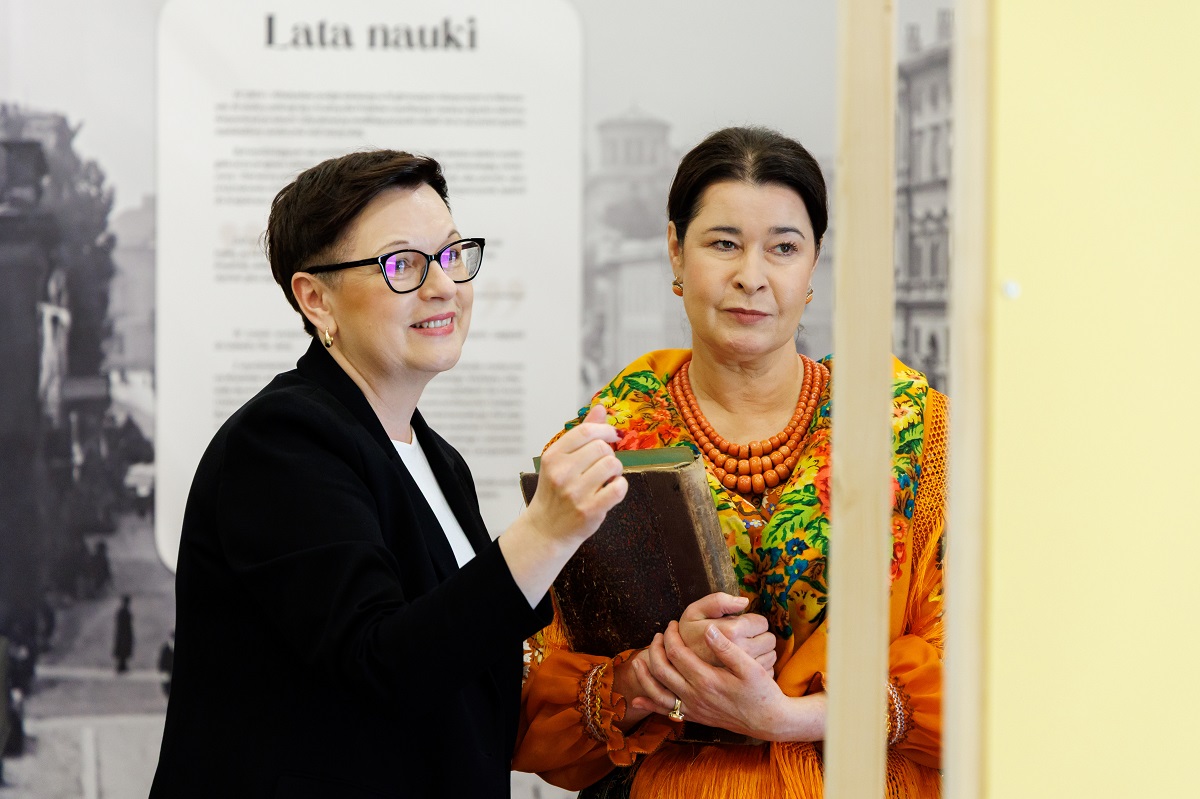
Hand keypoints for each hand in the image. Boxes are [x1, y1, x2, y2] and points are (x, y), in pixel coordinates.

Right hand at [524, 404, 626, 546]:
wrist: (546, 529)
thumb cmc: (556, 492)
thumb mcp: (560, 460)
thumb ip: (581, 434)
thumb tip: (600, 408)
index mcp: (553, 456)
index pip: (585, 431)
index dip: (605, 430)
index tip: (612, 435)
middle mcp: (562, 473)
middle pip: (602, 447)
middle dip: (609, 454)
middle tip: (603, 465)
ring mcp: (575, 492)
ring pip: (612, 465)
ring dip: (615, 470)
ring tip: (606, 478)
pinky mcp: (589, 510)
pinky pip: (619, 487)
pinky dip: (620, 486)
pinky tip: (610, 490)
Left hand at [630, 621, 824, 741]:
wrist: (769, 721)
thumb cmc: (762, 692)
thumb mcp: (750, 667)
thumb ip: (726, 647)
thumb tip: (708, 629)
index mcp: (706, 679)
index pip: (676, 652)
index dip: (671, 635)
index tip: (672, 623)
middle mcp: (695, 695)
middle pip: (662, 669)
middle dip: (655, 649)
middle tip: (659, 634)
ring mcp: (693, 708)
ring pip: (658, 693)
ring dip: (645, 676)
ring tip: (639, 660)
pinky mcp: (695, 717)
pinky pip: (666, 712)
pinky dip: (649, 705)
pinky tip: (637, 701)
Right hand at [677, 593, 775, 672]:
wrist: (678, 671)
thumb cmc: (687, 637)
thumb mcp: (694, 612)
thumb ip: (717, 601)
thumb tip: (744, 602)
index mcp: (731, 631)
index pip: (761, 622)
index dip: (753, 621)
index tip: (742, 626)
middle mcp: (742, 651)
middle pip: (769, 639)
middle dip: (760, 636)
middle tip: (746, 638)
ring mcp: (746, 670)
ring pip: (771, 656)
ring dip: (762, 652)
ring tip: (745, 652)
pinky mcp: (748, 683)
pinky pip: (768, 671)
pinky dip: (761, 667)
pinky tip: (746, 666)